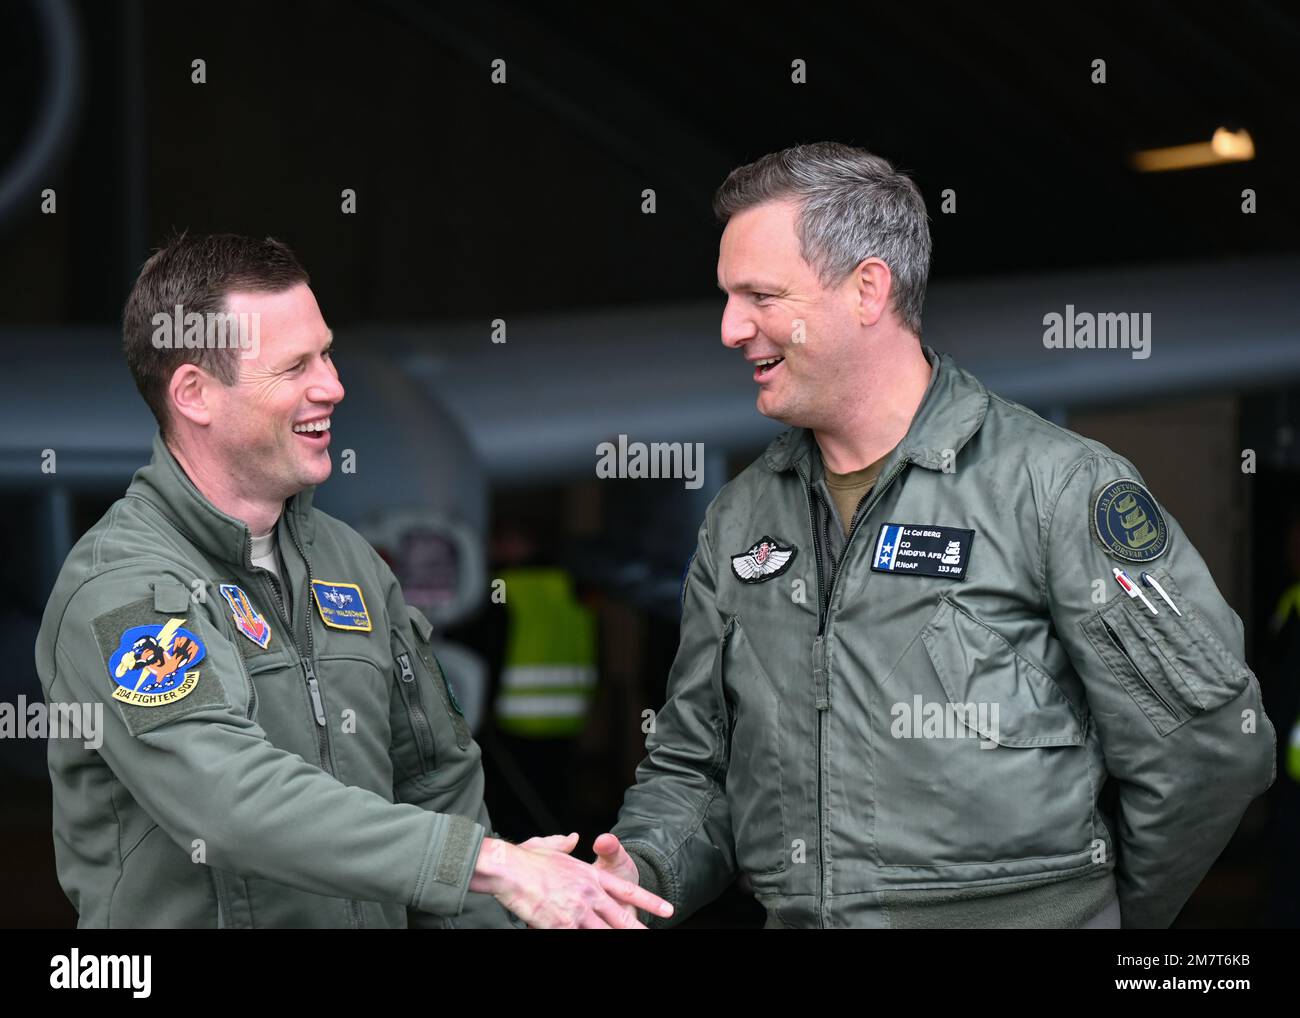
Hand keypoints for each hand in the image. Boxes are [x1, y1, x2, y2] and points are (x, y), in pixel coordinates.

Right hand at [470, 834, 672, 928]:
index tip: (667, 909)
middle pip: (621, 917)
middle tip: (651, 934)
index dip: (649, 901)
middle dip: (638, 928)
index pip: (627, 890)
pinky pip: (578, 937)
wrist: (511, 868)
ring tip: (629, 942)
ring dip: (614, 936)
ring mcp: (577, 910)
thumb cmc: (527, 859)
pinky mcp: (562, 924)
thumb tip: (573, 838)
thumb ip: (564, 844)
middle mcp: (589, 893)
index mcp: (590, 875)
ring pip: (604, 932)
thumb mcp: (550, 846)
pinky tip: (586, 939)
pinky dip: (584, 939)